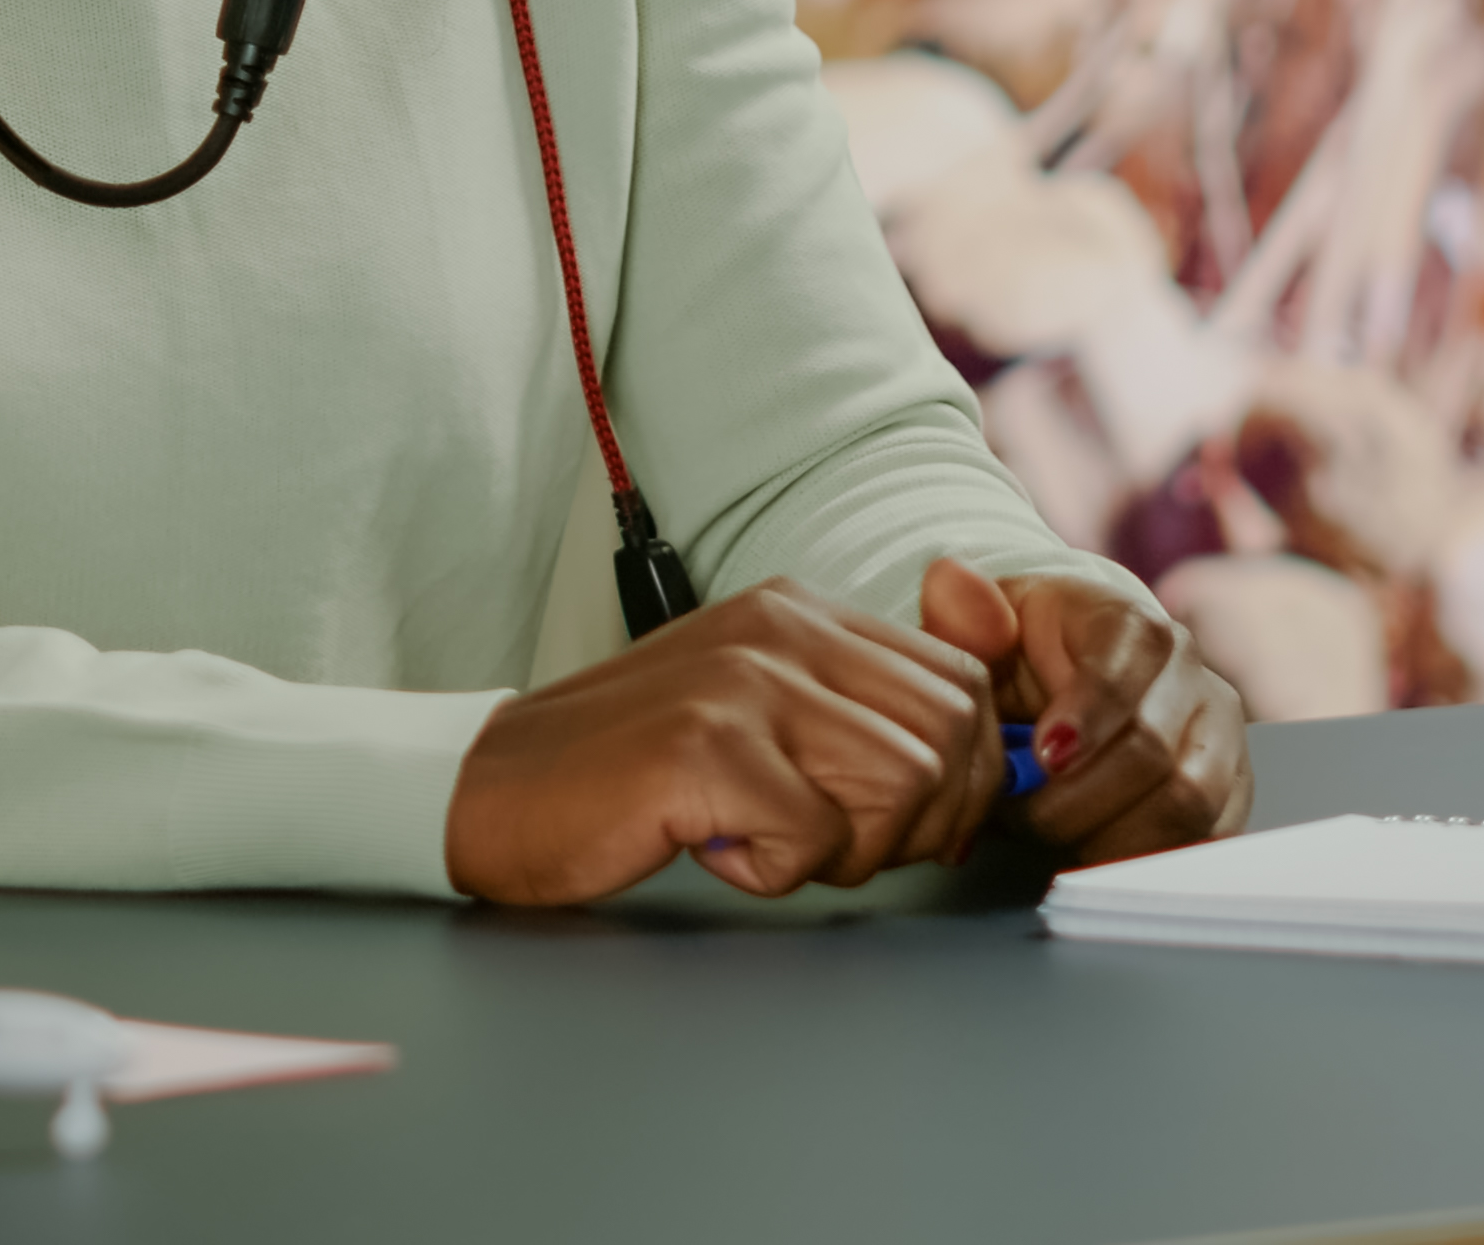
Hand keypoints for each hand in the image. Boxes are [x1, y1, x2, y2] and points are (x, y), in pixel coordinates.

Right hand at [442, 573, 1009, 904]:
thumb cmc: (634, 771)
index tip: (905, 824)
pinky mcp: (704, 748)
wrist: (495, 791)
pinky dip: (774, 871)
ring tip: (767, 841)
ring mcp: (740, 683)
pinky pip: (815, 839)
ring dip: (848, 851)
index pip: (964, 685)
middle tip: (829, 845)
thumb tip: (988, 749)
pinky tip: (714, 847)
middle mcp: (780, 628)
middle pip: (948, 739)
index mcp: (800, 610)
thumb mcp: (760, 711)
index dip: (962, 777)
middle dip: (916, 824)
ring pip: (901, 787)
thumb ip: (859, 710)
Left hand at [973, 567, 1251, 862]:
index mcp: (1130, 621)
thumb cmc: (1014, 664)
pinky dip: (1143, 856)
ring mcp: (1218, 733)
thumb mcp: (975, 633)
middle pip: (1154, 750)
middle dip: (1075, 797)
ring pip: (1187, 804)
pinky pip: (1205, 841)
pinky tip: (1091, 849)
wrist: (1056, 693)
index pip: (1132, 659)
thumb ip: (959, 614)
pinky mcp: (1231, 790)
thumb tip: (951, 578)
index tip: (1044, 755)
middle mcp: (1190, 672)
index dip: (1088, 714)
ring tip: (1051, 832)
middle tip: (1019, 814)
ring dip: (1108, 833)